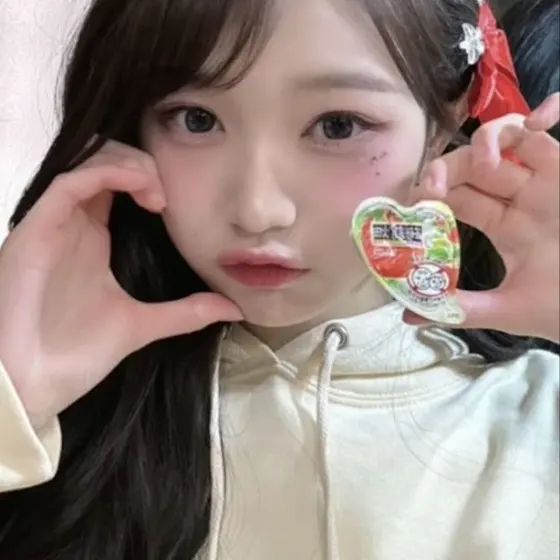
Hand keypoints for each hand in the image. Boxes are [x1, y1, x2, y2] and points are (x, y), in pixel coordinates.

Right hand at [0, 141, 242, 427]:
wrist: (29, 387)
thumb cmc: (71, 355)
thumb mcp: (142, 325)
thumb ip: (187, 313)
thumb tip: (235, 309)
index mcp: (93, 238)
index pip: (117, 184)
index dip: (149, 178)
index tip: (176, 204)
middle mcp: (72, 224)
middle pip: (103, 162)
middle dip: (142, 164)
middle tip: (167, 195)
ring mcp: (52, 224)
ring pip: (87, 161)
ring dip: (129, 163)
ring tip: (157, 193)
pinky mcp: (35, 230)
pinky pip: (70, 182)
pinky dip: (107, 172)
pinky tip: (141, 185)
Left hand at [408, 93, 559, 342]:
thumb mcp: (505, 310)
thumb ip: (459, 308)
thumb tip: (407, 316)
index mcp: (503, 225)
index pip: (458, 197)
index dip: (432, 194)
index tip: (414, 202)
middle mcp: (521, 198)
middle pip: (474, 166)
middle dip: (448, 167)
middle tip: (433, 184)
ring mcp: (548, 179)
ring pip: (510, 138)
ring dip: (487, 140)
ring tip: (485, 163)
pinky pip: (549, 133)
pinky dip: (549, 109)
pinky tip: (539, 120)